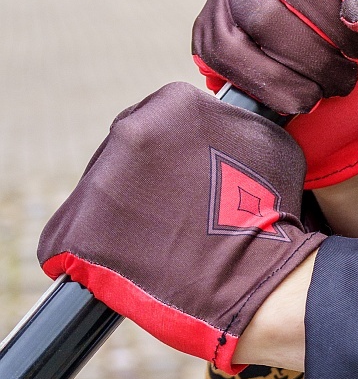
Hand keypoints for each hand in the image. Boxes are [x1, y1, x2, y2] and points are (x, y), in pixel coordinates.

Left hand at [40, 84, 323, 371]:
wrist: (258, 276)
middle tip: (166, 218)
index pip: (151, 124)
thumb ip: (229, 123)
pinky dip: (84, 254)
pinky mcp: (79, 228)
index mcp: (175, 102)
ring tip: (148, 247)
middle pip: (117, 157)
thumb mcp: (262, 140)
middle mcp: (130, 130)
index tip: (180, 184)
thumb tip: (217, 124)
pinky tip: (113, 266)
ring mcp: (102, 179)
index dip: (166, 159)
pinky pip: (65, 239)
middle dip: (136, 187)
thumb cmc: (270, 213)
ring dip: (115, 219)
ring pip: (93, 196)